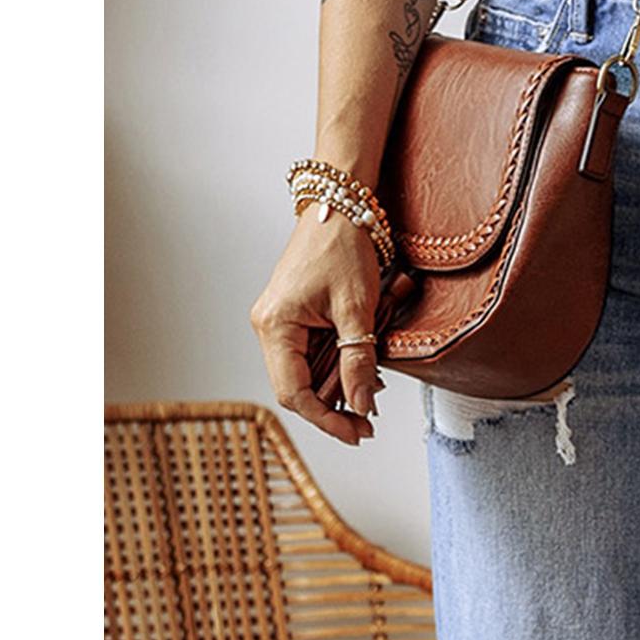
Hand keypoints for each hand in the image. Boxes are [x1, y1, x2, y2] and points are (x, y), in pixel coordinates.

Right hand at [250, 207, 384, 445]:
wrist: (339, 206)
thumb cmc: (343, 246)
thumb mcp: (358, 309)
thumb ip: (358, 361)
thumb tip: (360, 406)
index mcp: (275, 325)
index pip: (294, 393)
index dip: (325, 419)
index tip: (356, 433)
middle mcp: (270, 327)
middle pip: (296, 389)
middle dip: (332, 410)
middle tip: (367, 424)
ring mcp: (280, 323)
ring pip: (304, 376)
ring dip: (336, 390)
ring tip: (369, 396)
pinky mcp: (293, 319)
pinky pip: (310, 357)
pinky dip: (334, 369)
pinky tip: (359, 373)